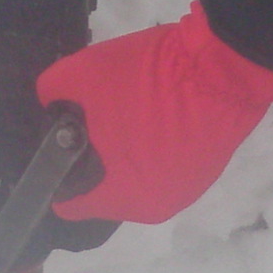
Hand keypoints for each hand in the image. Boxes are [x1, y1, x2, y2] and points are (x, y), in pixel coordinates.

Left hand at [35, 3, 272, 224]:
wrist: (224, 66)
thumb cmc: (149, 78)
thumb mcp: (81, 74)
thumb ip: (52, 97)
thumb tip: (49, 109)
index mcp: (116, 195)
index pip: (67, 204)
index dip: (56, 173)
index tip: (59, 143)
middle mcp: (148, 205)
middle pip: (102, 188)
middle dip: (95, 158)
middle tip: (97, 118)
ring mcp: (181, 191)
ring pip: (134, 176)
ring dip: (127, 151)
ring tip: (133, 110)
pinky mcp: (204, 173)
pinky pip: (164, 165)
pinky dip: (156, 145)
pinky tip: (160, 113)